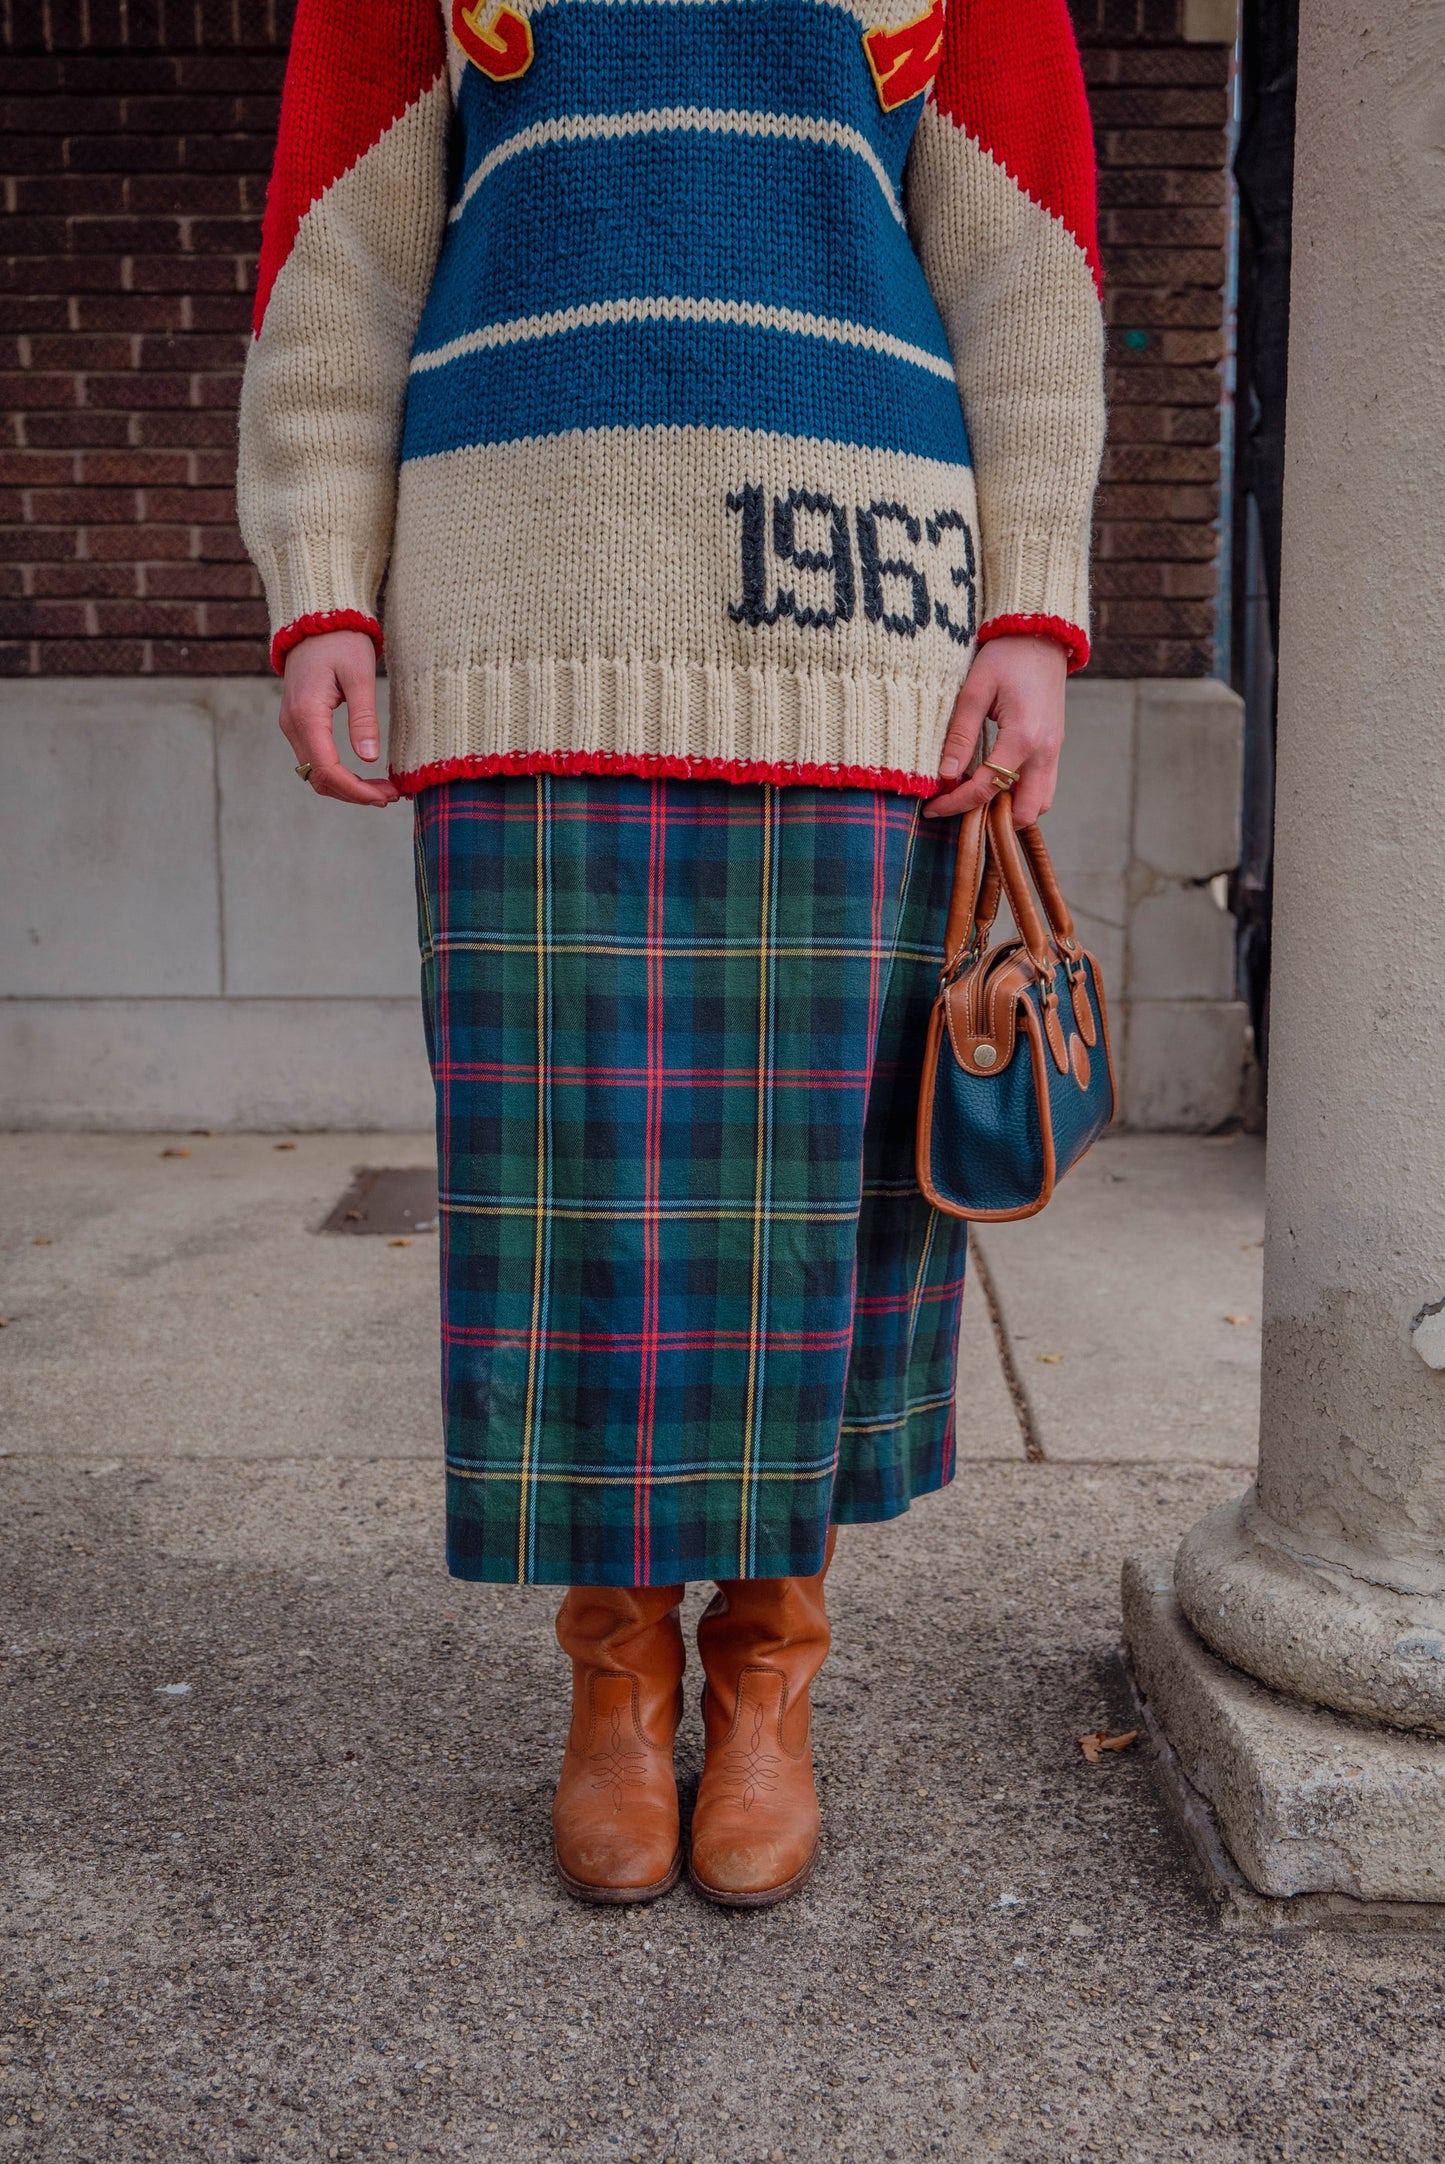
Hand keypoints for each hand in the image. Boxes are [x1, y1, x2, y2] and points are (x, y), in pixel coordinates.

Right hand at [279, 629, 399, 808]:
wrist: (317, 617)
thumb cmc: (341, 641)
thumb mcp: (360, 676)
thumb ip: (364, 718)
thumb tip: (368, 759)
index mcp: (307, 715)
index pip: (327, 770)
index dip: (356, 790)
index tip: (386, 796)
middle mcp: (292, 724)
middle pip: (319, 779)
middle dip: (354, 794)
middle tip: (391, 796)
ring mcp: (292, 724)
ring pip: (315, 773)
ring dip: (347, 787)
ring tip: (382, 790)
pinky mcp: (298, 722)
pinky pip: (315, 759)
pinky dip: (338, 773)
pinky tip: (364, 774)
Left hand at [923, 633, 1068, 826]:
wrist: (1043, 634)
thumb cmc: (1007, 656)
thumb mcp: (975, 690)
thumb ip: (960, 735)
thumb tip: (945, 775)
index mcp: (1023, 737)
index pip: (987, 788)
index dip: (956, 803)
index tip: (931, 808)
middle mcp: (1045, 751)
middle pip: (1026, 812)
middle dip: (993, 820)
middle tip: (960, 808)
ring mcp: (1054, 751)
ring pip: (1040, 803)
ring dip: (1011, 809)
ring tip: (978, 797)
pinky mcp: (1055, 747)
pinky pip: (1043, 786)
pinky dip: (1021, 794)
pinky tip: (995, 783)